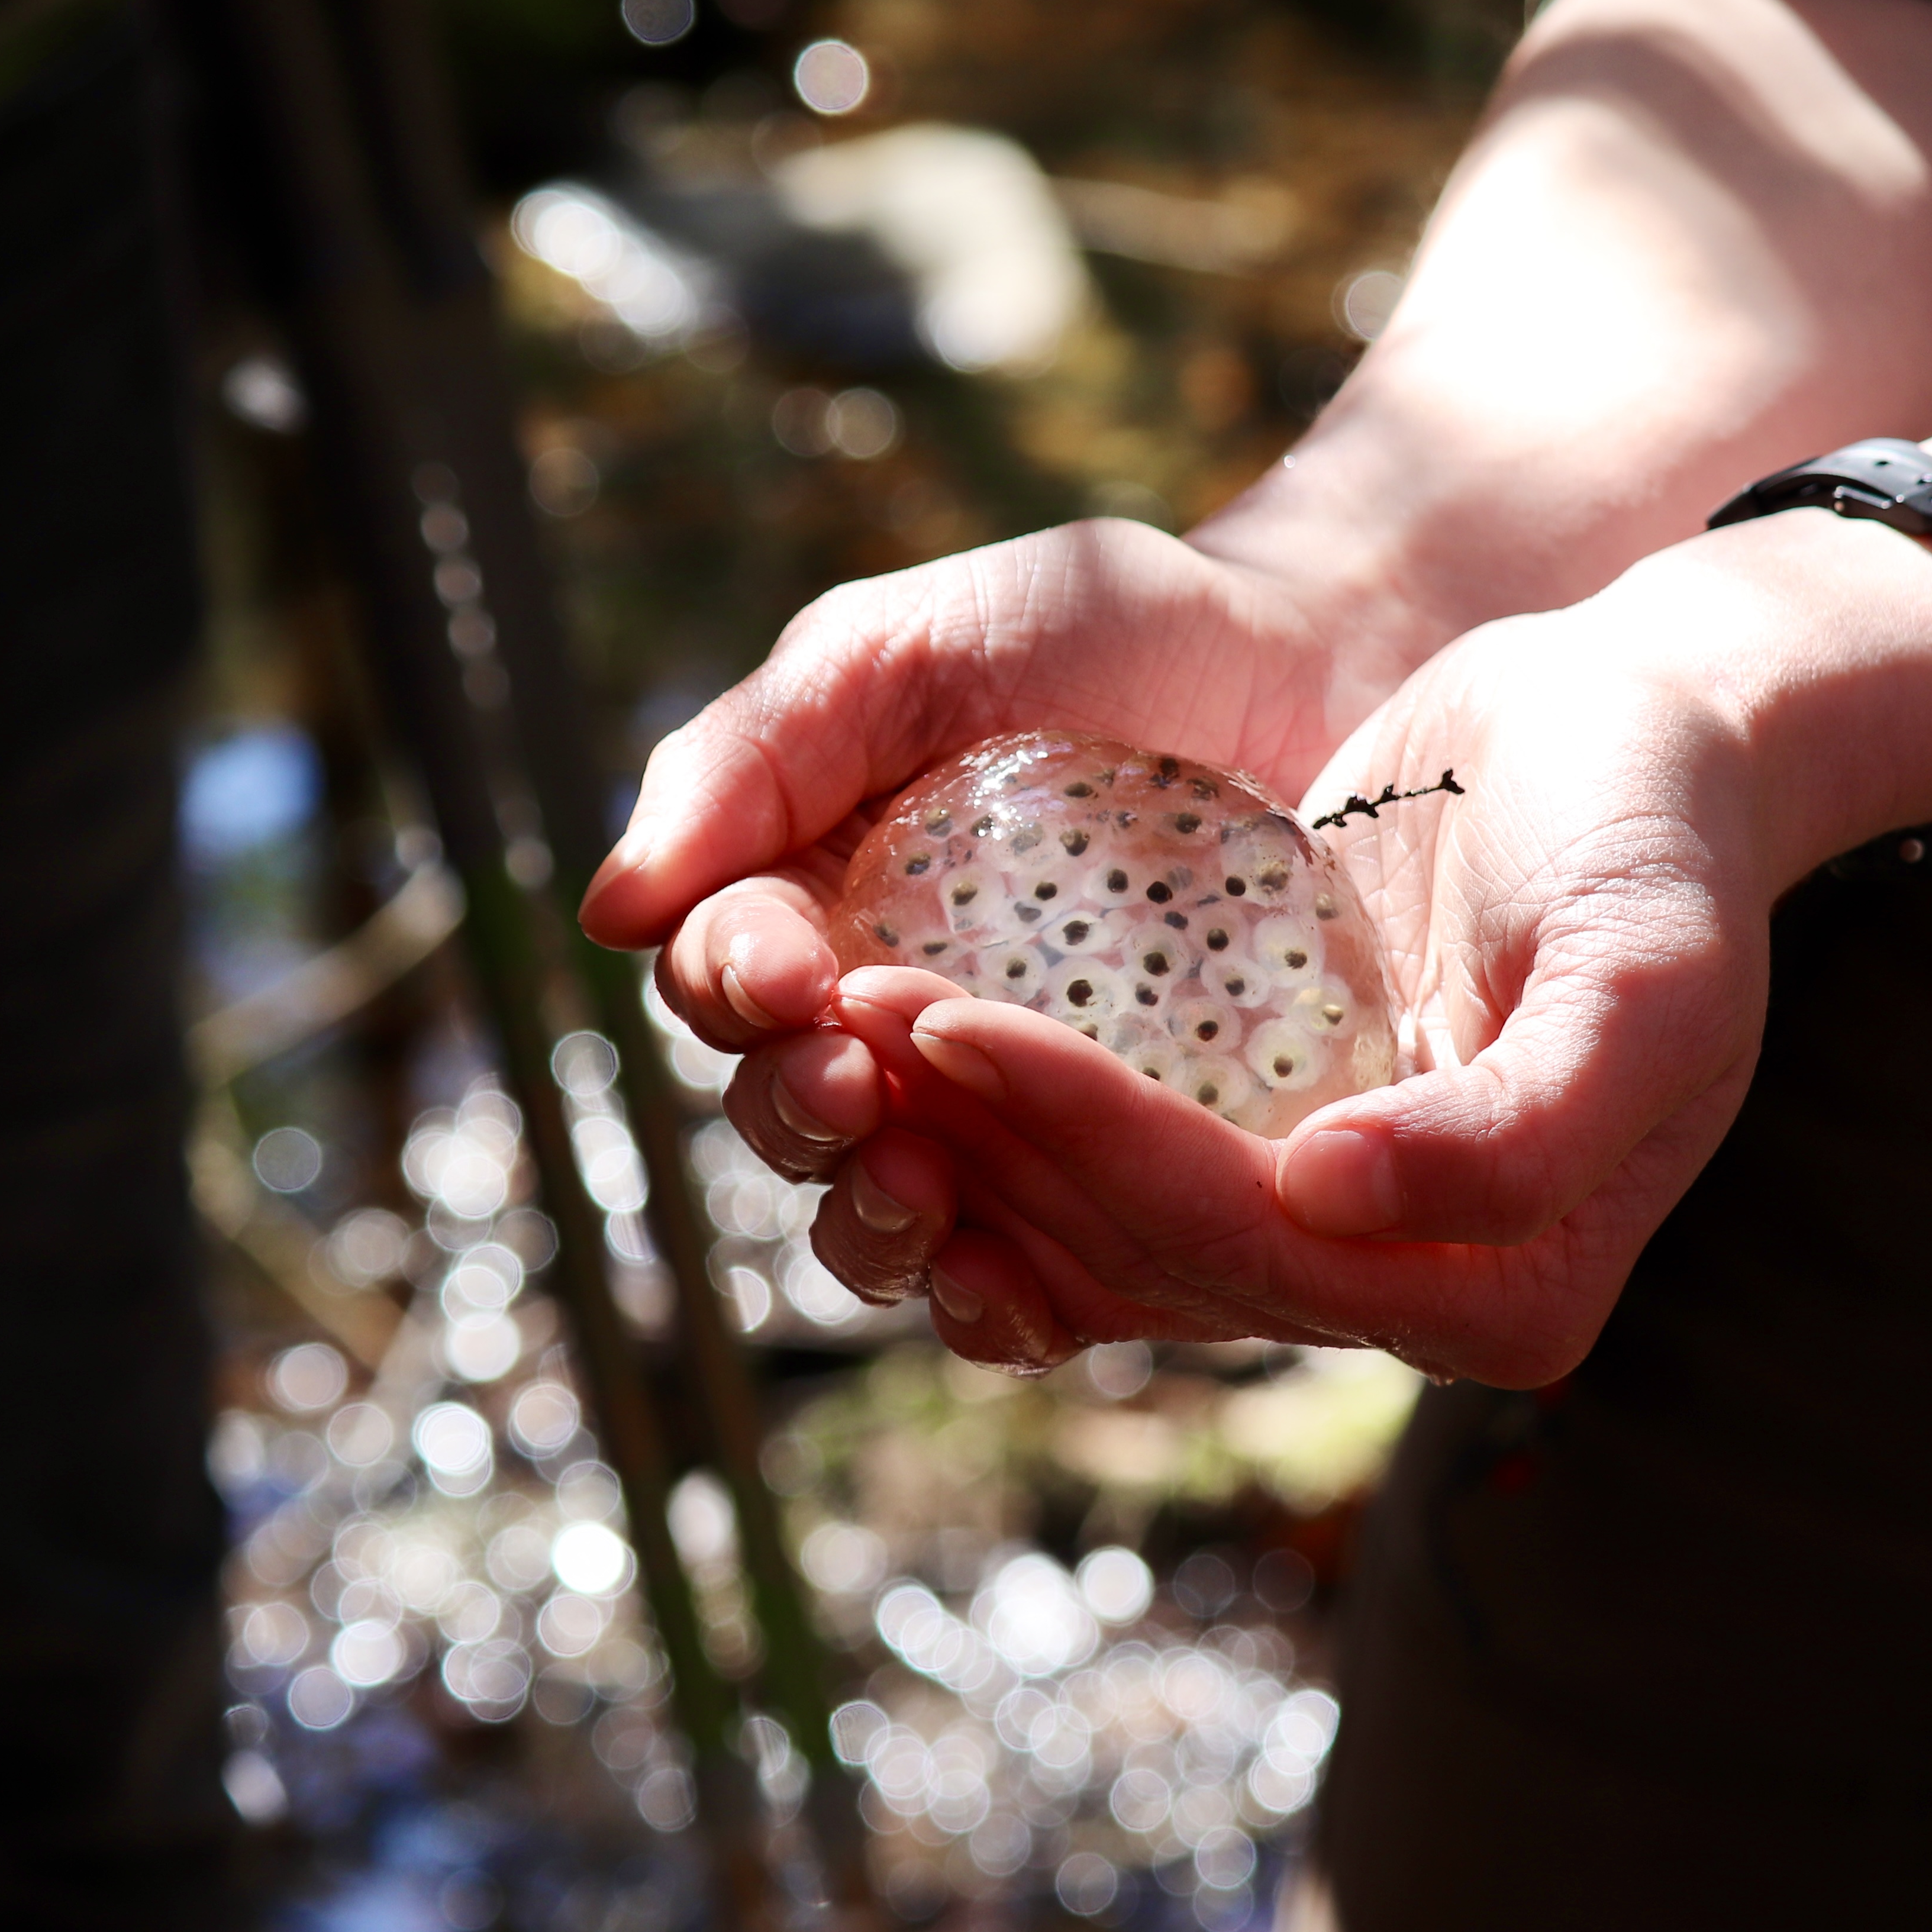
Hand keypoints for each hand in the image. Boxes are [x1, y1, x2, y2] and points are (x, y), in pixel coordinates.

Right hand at [581, 517, 1440, 1357]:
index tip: (790, 974)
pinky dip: (1003, 1302)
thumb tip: (607, 912)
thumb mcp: (907, 652)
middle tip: (853, 1088)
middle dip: (800, 1115)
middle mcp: (889, 1024)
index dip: (736, 992)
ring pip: (887, 1219)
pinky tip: (1017, 1287)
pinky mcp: (1123, 1166)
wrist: (1323, 661)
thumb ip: (756, 754)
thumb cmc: (1104, 628)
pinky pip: (1038, 1275)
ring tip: (925, 1192)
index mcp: (814, 904)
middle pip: (787, 1120)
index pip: (723, 984)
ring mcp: (1006, 1107)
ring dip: (878, 1224)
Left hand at [757, 555, 1855, 1385]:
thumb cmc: (1657, 832)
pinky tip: (904, 1042)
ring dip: (966, 1141)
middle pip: (1154, 1247)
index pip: (1245, 1237)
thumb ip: (1527, 1121)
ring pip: (1106, 1236)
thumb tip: (1329, 1199)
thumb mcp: (1649, 963)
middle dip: (991, 1135)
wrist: (1640, 736)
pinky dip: (1004, 1126)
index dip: (1081, 1138)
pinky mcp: (1271, 1162)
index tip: (944, 1016)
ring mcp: (1337, 1241)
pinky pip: (1109, 1187)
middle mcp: (1420, 1297)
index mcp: (1515, 1290)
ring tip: (843, 1016)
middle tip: (843, 1002)